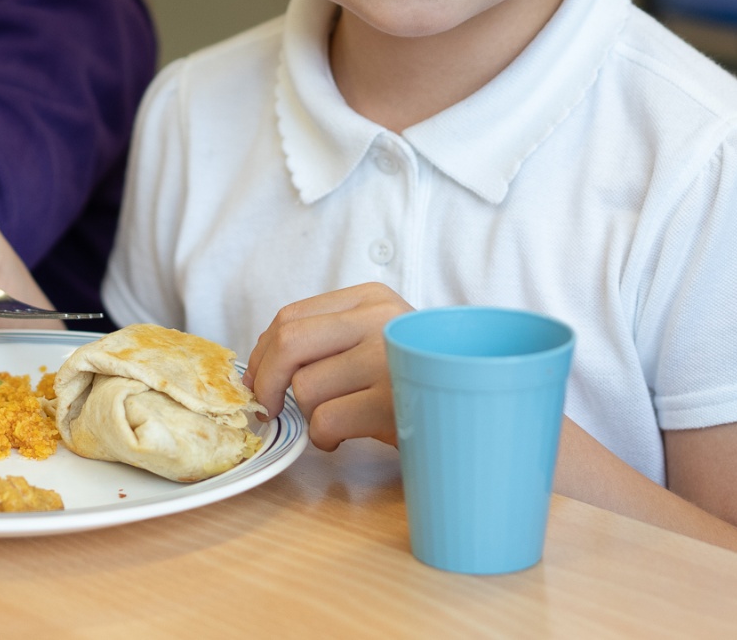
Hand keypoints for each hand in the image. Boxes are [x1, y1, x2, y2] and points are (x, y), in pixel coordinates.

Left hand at [243, 282, 413, 450]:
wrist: (479, 405)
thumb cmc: (413, 379)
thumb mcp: (377, 338)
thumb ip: (328, 337)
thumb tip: (258, 366)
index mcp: (372, 298)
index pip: (291, 316)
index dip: (262, 353)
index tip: (257, 380)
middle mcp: (380, 320)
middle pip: (289, 342)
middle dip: (266, 381)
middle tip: (269, 407)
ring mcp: (388, 359)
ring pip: (305, 386)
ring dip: (306, 415)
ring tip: (332, 420)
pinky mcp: (393, 402)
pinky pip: (325, 419)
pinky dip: (322, 437)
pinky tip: (341, 438)